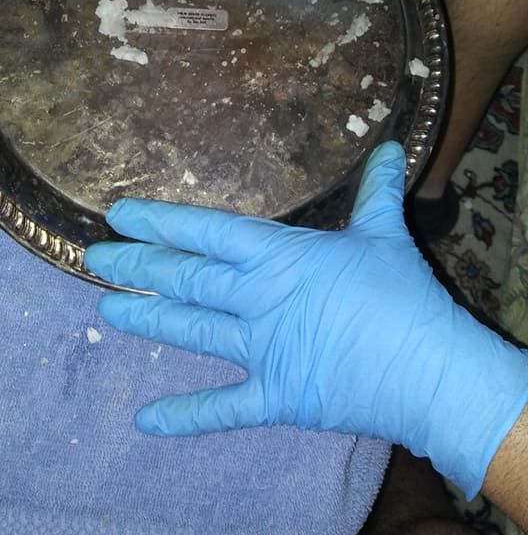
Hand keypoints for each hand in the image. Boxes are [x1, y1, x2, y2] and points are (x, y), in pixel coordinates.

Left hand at [85, 142, 527, 499]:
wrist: (428, 369)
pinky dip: (184, 416)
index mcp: (278, 256)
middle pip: (186, 279)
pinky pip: (222, 409)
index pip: (206, 232)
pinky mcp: (274, 397)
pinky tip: (144, 420)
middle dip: (138, 266)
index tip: (119, 214)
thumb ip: (378, 189)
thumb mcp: (386, 232)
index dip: (160, 221)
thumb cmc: (403, 294)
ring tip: (107, 311)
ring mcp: (260, 350)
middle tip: (96, 256)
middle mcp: (257, 299)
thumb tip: (393, 145)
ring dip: (148, 320)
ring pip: (191, 331)